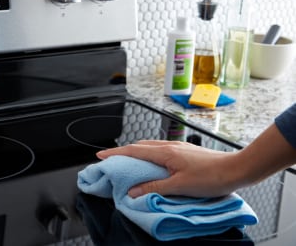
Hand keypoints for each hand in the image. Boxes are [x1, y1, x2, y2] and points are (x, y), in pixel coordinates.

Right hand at [96, 140, 238, 197]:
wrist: (236, 169)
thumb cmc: (211, 177)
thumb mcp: (179, 186)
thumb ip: (154, 187)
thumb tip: (133, 190)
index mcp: (165, 152)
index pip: (133, 150)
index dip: (115, 153)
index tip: (100, 155)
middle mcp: (170, 146)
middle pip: (139, 146)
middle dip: (123, 152)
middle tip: (111, 161)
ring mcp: (178, 148)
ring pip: (150, 148)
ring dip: (136, 154)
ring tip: (128, 164)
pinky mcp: (185, 152)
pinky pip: (160, 151)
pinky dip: (149, 156)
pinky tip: (152, 165)